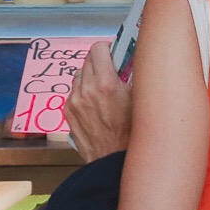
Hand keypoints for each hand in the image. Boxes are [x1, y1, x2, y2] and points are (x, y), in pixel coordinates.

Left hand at [64, 42, 132, 163]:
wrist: (113, 161)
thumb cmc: (131, 134)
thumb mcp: (140, 99)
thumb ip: (134, 75)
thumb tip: (134, 58)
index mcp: (105, 84)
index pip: (98, 49)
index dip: (108, 49)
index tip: (115, 54)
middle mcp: (86, 91)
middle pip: (88, 60)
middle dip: (100, 62)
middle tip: (113, 71)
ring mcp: (75, 102)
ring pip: (80, 75)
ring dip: (91, 76)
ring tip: (104, 89)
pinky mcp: (69, 112)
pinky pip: (74, 91)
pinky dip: (84, 91)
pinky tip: (96, 102)